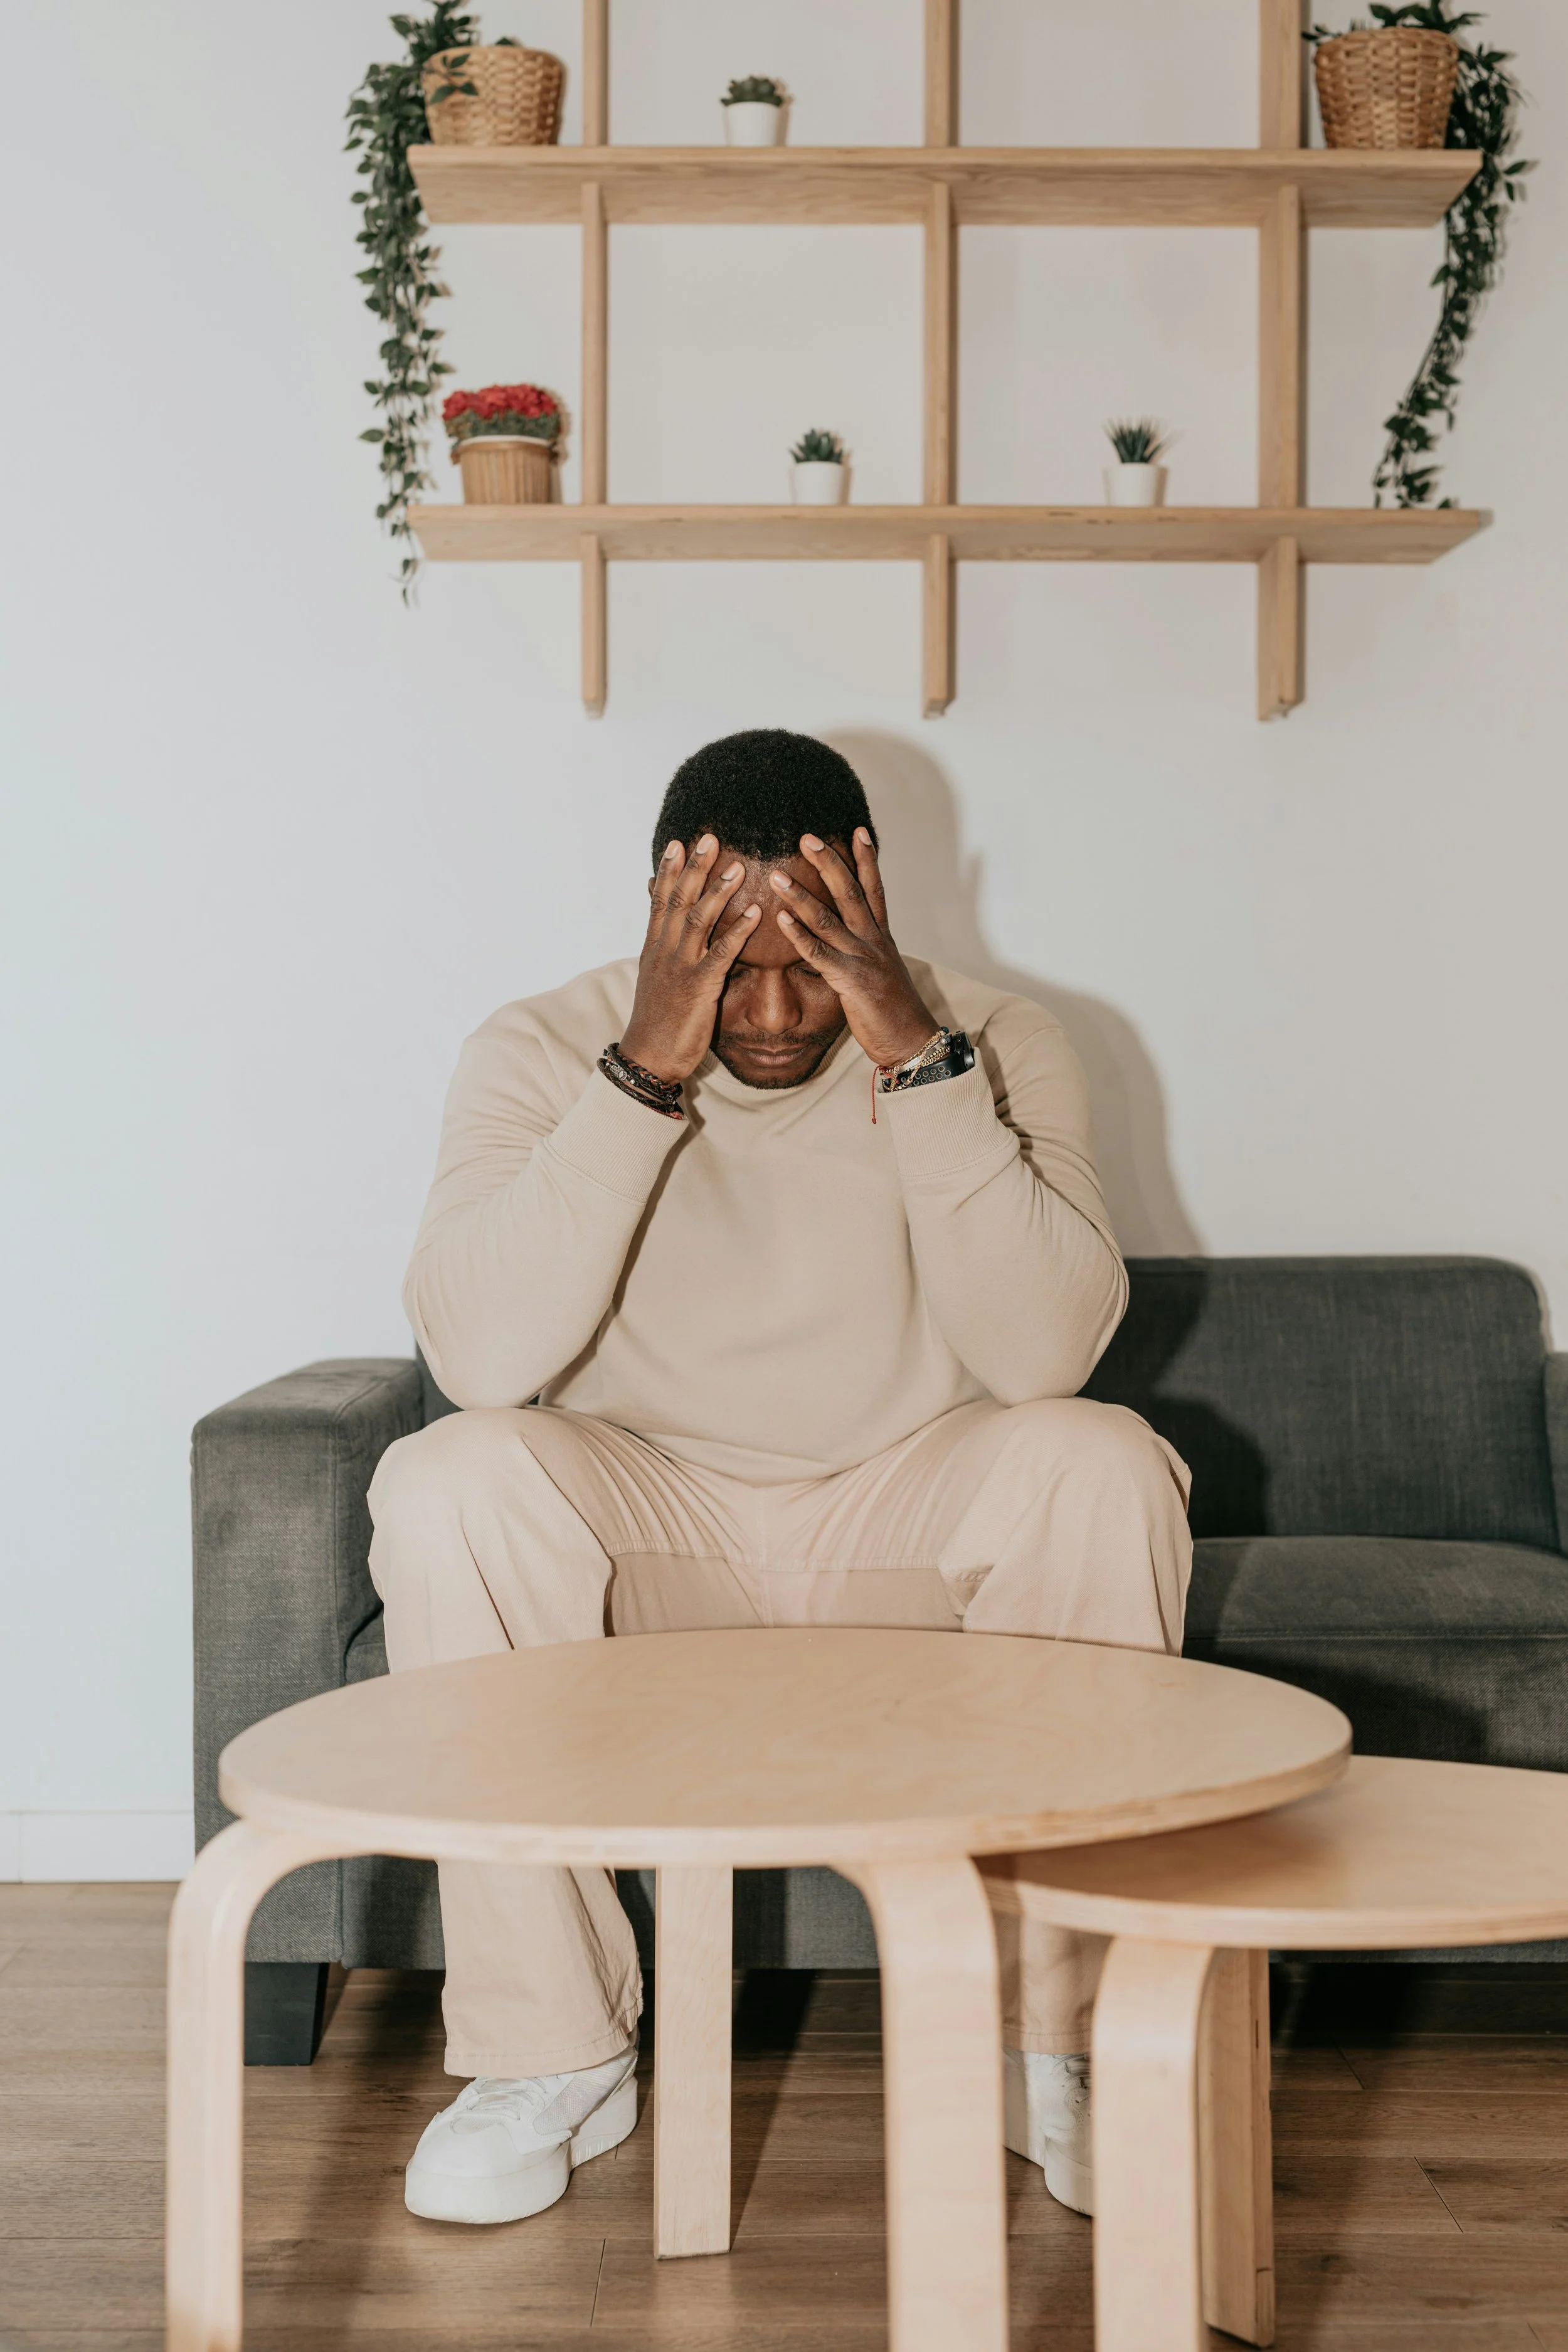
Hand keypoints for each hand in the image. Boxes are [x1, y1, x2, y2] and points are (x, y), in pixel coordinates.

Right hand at [619, 836, 760, 1083]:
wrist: (647, 1058)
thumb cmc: (656, 1023)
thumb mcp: (655, 981)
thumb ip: (663, 952)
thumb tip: (665, 934)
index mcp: (654, 949)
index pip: (660, 901)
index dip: (669, 870)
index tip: (679, 843)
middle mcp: (664, 952)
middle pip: (678, 900)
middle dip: (693, 868)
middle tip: (708, 837)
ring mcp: (680, 968)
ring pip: (697, 920)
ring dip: (718, 891)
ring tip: (737, 866)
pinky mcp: (698, 987)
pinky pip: (720, 953)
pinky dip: (737, 931)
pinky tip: (755, 914)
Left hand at [769, 829, 940, 1069]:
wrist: (912, 1042)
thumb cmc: (893, 1013)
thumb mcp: (881, 974)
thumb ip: (863, 954)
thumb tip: (848, 945)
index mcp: (882, 938)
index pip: (874, 889)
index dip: (867, 859)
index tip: (857, 830)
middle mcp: (874, 941)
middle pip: (851, 892)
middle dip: (830, 862)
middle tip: (807, 836)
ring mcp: (864, 959)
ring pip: (829, 918)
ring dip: (801, 895)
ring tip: (777, 875)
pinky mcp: (852, 981)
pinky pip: (820, 954)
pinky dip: (799, 935)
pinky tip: (781, 919)